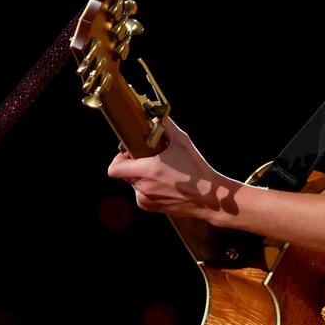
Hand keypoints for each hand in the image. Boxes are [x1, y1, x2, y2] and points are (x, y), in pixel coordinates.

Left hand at [106, 116, 239, 221]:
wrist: (210, 198)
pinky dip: (150, 188)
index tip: (130, 152)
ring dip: (142, 177)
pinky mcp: (152, 208)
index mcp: (147, 171)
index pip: (114, 169)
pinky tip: (167, 184)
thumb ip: (166, 126)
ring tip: (163, 173)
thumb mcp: (183, 142)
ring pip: (135, 184)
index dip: (119, 159)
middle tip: (150, 158)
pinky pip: (143, 195)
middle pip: (125, 174)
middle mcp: (143, 187)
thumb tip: (155, 116)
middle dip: (134, 165)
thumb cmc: (197, 171)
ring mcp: (146, 200)